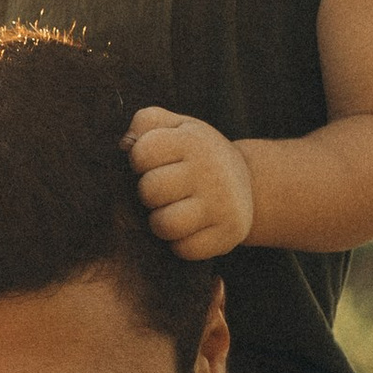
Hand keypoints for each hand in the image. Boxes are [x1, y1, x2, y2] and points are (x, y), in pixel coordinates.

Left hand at [125, 109, 254, 258]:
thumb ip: (146, 123)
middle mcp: (210, 170)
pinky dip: (180, 244)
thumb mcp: (176, 128)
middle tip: (163, 192)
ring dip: (161, 222)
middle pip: (149, 191)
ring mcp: (222, 203)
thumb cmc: (195, 156)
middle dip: (149, 195)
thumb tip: (125, 144)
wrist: (247, 183)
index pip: (142, 153)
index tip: (153, 164)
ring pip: (165, 224)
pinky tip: (189, 229)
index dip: (140, 161)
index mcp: (193, 140)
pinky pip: (185, 249)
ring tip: (172, 212)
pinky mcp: (230, 233)